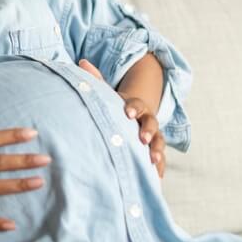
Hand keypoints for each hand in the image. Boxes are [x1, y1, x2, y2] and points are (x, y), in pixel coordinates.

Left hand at [77, 59, 165, 177]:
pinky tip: (156, 179)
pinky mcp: (154, 151)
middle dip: (148, 131)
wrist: (133, 116)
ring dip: (157, 151)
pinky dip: (159, 169)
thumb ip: (96, 79)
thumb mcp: (107, 92)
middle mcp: (148, 120)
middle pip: (152, 124)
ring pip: (159, 143)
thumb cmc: (116, 105)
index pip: (137, 104)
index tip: (128, 112)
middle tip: (142, 138)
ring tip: (153, 160)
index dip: (133, 107)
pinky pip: (160, 160)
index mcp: (136, 106)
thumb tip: (81, 61)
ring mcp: (153, 136)